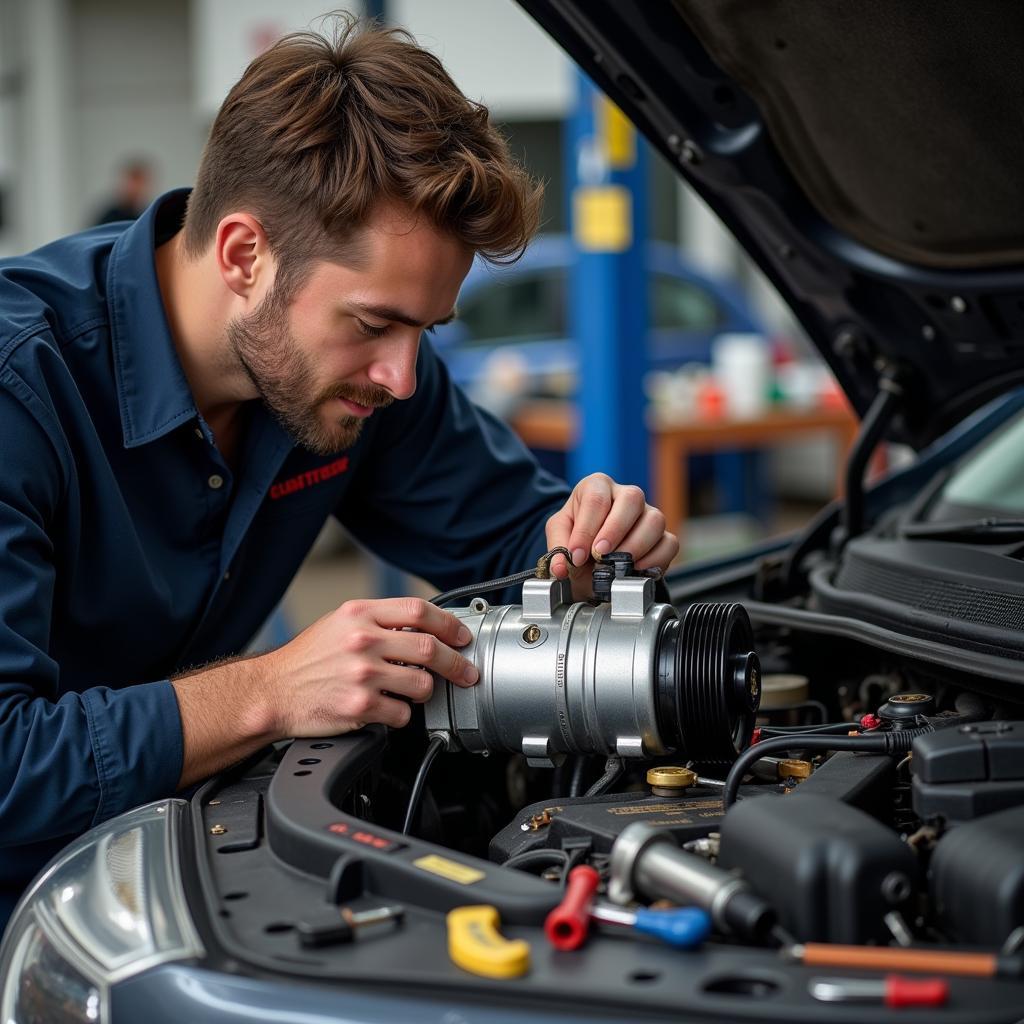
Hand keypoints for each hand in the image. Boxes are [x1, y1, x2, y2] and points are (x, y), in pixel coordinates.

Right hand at [262, 597, 477, 736]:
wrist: (273, 691)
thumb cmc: (307, 658)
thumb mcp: (340, 623)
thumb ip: (379, 620)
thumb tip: (423, 628)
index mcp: (360, 613)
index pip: (418, 610)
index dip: (449, 624)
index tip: (461, 636)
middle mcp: (363, 640)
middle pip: (430, 648)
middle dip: (457, 663)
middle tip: (466, 672)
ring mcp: (362, 673)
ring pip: (422, 684)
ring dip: (426, 692)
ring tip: (414, 692)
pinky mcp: (360, 706)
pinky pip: (402, 714)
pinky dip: (403, 715)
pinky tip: (389, 709)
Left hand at [545, 473, 678, 598]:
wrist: (591, 561)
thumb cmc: (577, 540)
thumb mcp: (559, 539)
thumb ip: (557, 551)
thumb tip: (560, 568)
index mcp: (596, 486)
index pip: (595, 499)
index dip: (586, 530)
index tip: (577, 555)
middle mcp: (625, 495)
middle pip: (632, 498)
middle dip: (615, 530)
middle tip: (600, 554)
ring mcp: (648, 513)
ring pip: (655, 520)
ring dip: (636, 546)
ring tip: (617, 565)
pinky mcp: (663, 535)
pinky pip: (669, 542)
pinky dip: (656, 559)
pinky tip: (637, 569)